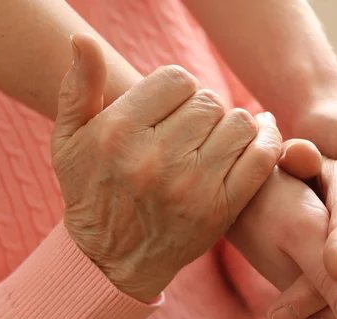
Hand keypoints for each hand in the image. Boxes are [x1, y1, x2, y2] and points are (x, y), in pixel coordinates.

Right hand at [51, 33, 281, 301]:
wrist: (111, 260)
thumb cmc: (90, 192)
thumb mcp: (68, 141)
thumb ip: (77, 88)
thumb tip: (83, 40)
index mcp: (118, 133)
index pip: (176, 80)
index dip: (179, 88)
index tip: (174, 106)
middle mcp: (155, 158)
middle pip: (209, 101)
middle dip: (204, 108)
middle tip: (195, 126)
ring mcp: (191, 186)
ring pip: (239, 124)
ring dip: (233, 124)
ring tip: (218, 136)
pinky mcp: (220, 209)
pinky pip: (261, 158)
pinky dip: (268, 140)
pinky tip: (260, 134)